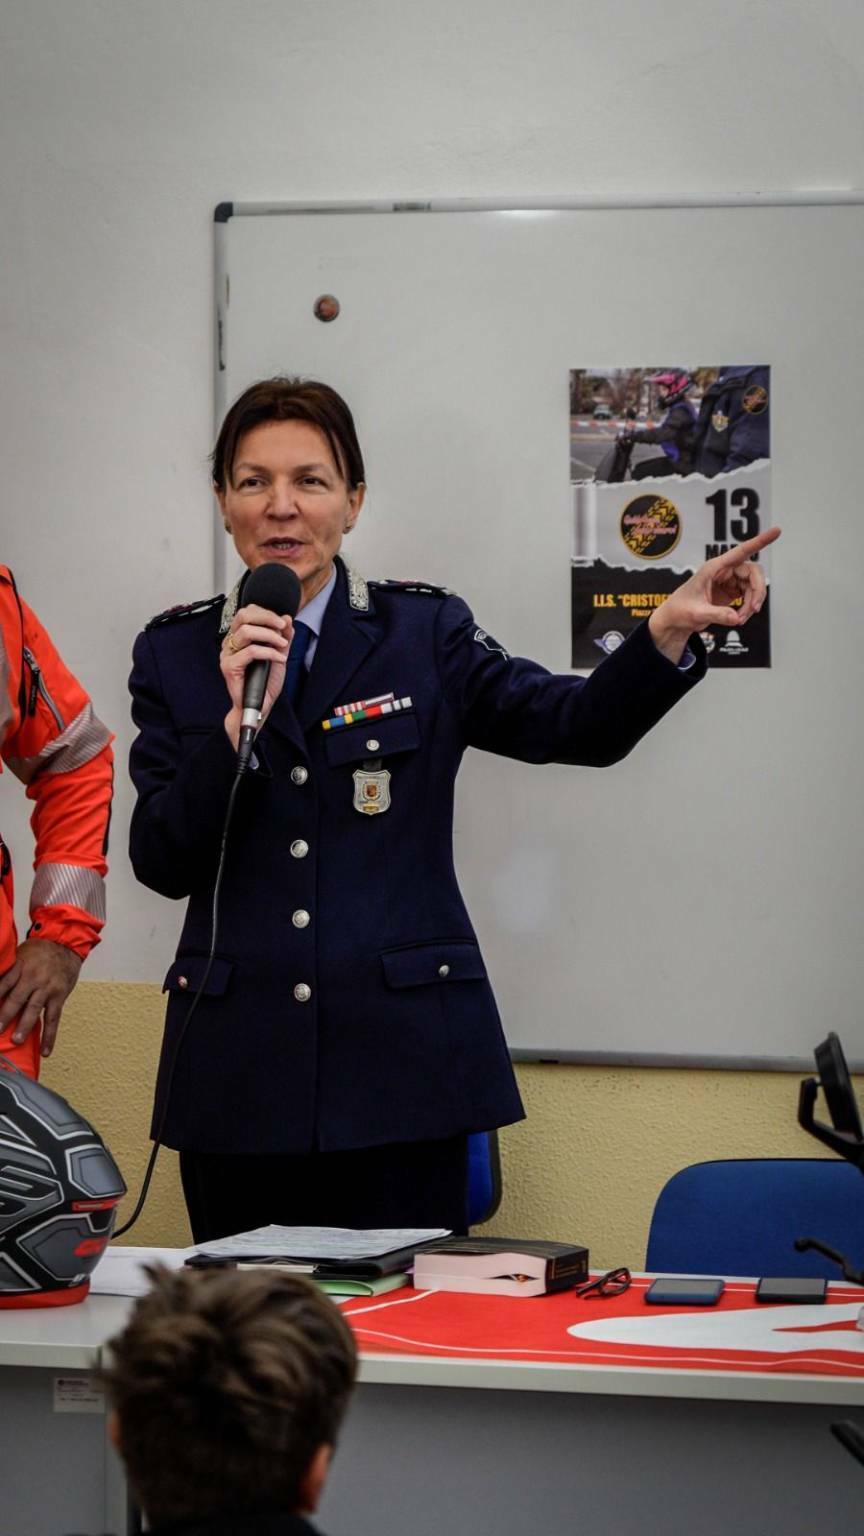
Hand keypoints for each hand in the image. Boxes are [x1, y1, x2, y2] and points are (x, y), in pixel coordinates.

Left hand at [0, 939, 82, 1057]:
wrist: (65, 943)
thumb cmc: (39, 950)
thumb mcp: (19, 954)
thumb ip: (7, 972)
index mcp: (19, 966)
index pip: (2, 984)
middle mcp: (33, 977)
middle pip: (16, 998)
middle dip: (5, 1016)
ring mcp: (47, 987)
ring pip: (34, 1009)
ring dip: (25, 1026)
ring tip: (17, 1041)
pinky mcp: (59, 996)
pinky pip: (53, 1018)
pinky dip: (49, 1035)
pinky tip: (45, 1050)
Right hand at [220, 603, 293, 747]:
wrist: (261, 705)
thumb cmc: (266, 682)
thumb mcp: (279, 654)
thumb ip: (283, 637)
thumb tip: (287, 619)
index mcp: (240, 636)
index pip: (249, 612)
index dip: (267, 613)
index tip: (283, 621)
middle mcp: (231, 642)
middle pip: (244, 615)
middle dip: (267, 618)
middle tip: (282, 627)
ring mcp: (227, 654)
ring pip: (246, 631)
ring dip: (269, 636)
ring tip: (283, 646)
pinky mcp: (228, 666)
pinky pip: (250, 651)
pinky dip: (269, 652)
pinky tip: (279, 658)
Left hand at [648, 526, 780, 663]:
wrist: (676, 619)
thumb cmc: (680, 610)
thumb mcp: (696, 614)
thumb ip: (716, 615)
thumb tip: (735, 618)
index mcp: (713, 567)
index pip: (741, 551)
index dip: (760, 541)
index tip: (777, 531)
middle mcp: (723, 570)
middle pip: (753, 572)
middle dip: (757, 591)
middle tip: (753, 609)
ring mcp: (729, 580)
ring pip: (754, 586)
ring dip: (752, 603)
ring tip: (740, 619)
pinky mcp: (732, 590)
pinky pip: (749, 595)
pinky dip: (748, 608)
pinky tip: (739, 617)